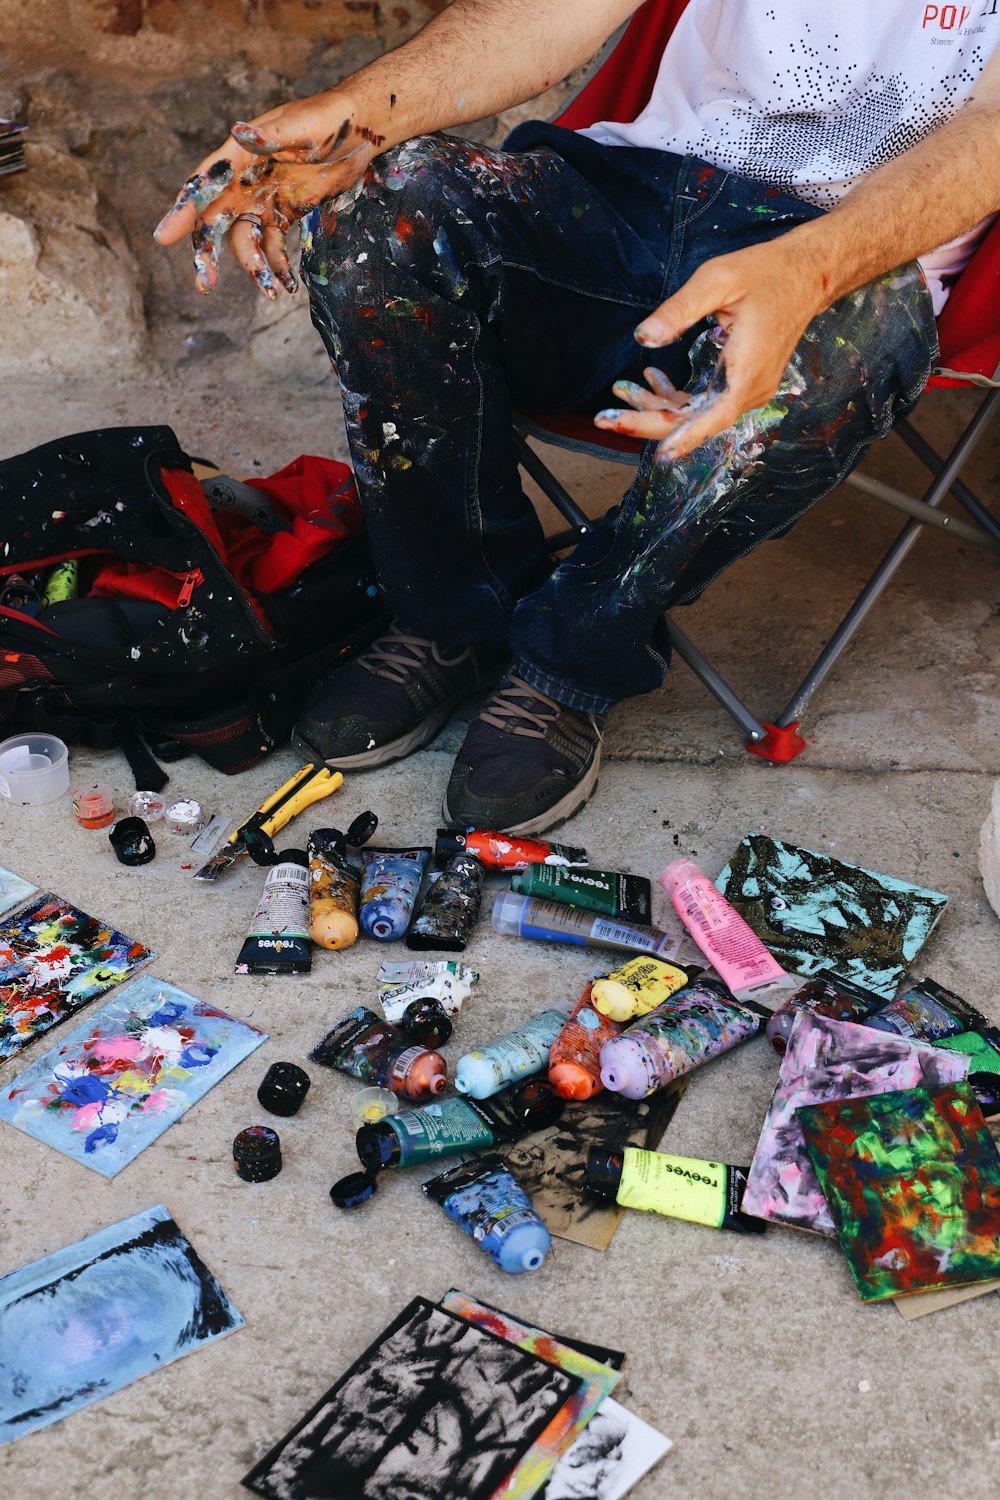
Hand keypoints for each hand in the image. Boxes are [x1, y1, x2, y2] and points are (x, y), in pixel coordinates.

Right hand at [153, 90, 380, 295]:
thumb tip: (239, 133)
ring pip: (244, 240)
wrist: (360, 130)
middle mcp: (244, 180)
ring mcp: (262, 199)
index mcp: (241, 155)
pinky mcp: (283, 214)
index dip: (184, 210)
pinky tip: (288, 287)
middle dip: (207, 253)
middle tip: (205, 284)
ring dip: (253, 267)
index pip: (205, 184)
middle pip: (215, 220)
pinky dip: (278, 266)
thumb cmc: (329, 119)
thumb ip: (272, 136)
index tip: (164, 237)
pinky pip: (273, 246)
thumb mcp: (304, 126)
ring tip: (270, 291)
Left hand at [594, 237, 824, 459]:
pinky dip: (675, 396)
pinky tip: (651, 381)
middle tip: (604, 419)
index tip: (659, 455)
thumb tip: (643, 338)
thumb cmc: (763, 272)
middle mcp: (751, 390)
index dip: (685, 437)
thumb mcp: (716, 280)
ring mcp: (748, 391)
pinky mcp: (742, 385)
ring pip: (696, 414)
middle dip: (647, 421)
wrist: (806, 274)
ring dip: (656, 407)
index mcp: (748, 369)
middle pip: (695, 421)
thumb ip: (678, 310)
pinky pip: (704, 402)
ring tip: (619, 392)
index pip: (714, 416)